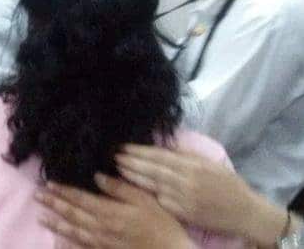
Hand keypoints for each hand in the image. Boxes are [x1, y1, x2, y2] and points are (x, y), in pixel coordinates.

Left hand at [37, 173, 193, 248]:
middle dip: (53, 204)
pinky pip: (82, 247)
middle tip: (37, 196)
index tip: (48, 184)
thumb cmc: (162, 225)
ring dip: (55, 224)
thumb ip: (119, 188)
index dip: (63, 191)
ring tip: (41, 217)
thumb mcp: (145, 200)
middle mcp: (100, 228)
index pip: (80, 199)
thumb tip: (96, 176)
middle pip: (72, 214)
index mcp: (109, 211)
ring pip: (73, 232)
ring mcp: (101, 243)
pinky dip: (69, 243)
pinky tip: (60, 240)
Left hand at [116, 144, 284, 244]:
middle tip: (114, 156)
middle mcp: (185, 181)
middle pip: (151, 170)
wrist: (245, 213)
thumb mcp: (210, 164)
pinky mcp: (182, 213)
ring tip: (117, 168)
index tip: (124, 146)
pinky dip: (145, 194)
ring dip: (132, 177)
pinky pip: (160, 201)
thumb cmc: (229, 186)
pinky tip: (132, 189)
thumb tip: (165, 146)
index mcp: (192, 166)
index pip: (159, 156)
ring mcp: (183, 198)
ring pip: (152, 185)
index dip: (139, 151)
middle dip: (130, 162)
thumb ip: (187, 155)